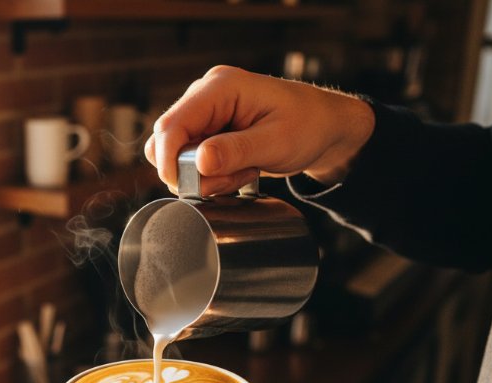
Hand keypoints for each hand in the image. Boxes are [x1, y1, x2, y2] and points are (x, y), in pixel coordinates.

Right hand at [144, 66, 374, 195]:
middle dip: (192, 172)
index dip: (169, 160)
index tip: (185, 187)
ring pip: (177, 156)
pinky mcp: (207, 131)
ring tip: (242, 173)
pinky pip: (190, 162)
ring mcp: (204, 114)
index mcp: (220, 87)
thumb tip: (198, 161)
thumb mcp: (277, 142)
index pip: (171, 125)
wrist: (325, 128)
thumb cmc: (309, 125)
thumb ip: (236, 151)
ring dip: (204, 177)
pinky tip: (239, 171)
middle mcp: (204, 95)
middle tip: (232, 178)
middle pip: (166, 142)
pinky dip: (211, 176)